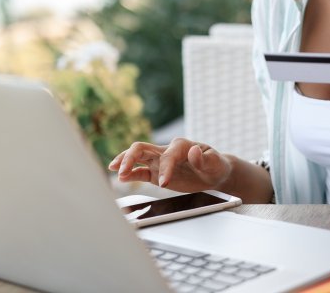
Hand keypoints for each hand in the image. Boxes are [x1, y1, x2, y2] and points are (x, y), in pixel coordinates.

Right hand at [108, 138, 231, 191]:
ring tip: (114, 171)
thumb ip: (205, 158)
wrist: (214, 173)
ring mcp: (160, 161)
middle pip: (142, 148)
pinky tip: (120, 178)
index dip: (165, 169)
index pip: (167, 155)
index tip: (164, 183)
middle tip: (122, 172)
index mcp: (181, 145)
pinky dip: (130, 173)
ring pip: (137, 157)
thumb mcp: (215, 162)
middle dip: (130, 158)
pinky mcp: (157, 173)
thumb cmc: (215, 165)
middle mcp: (167, 150)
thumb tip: (193, 151)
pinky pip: (140, 172)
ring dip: (124, 162)